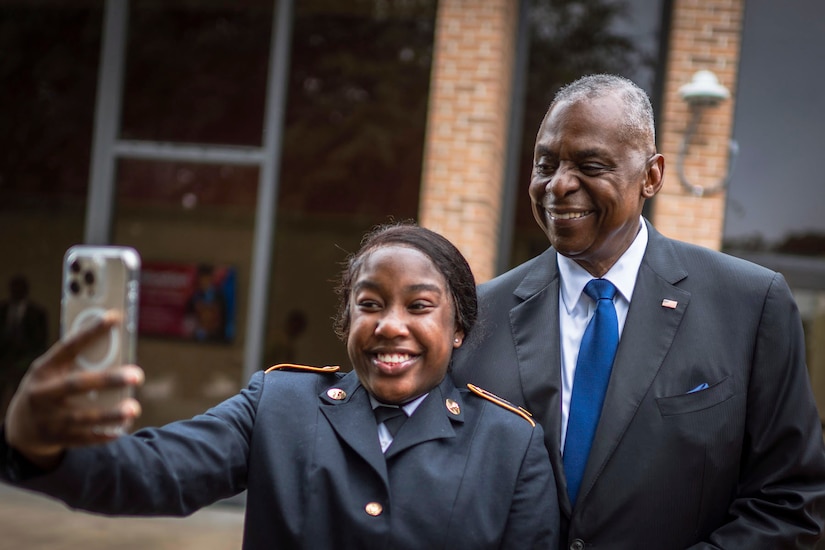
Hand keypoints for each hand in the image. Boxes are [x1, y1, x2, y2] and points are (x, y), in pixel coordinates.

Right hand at [4, 311, 143, 469]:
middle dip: (108, 380)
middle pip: (77, 385)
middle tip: (137, 374)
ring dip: (110, 414)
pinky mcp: (57, 438)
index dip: (90, 331)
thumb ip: (78, 362)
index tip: (114, 316)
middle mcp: (43, 393)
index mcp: (44, 369)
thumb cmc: (49, 387)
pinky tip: (123, 428)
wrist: (22, 427)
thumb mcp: (52, 371)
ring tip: (134, 407)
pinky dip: (103, 435)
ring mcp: (49, 418)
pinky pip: (84, 438)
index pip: (68, 346)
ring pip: (83, 417)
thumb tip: (117, 347)